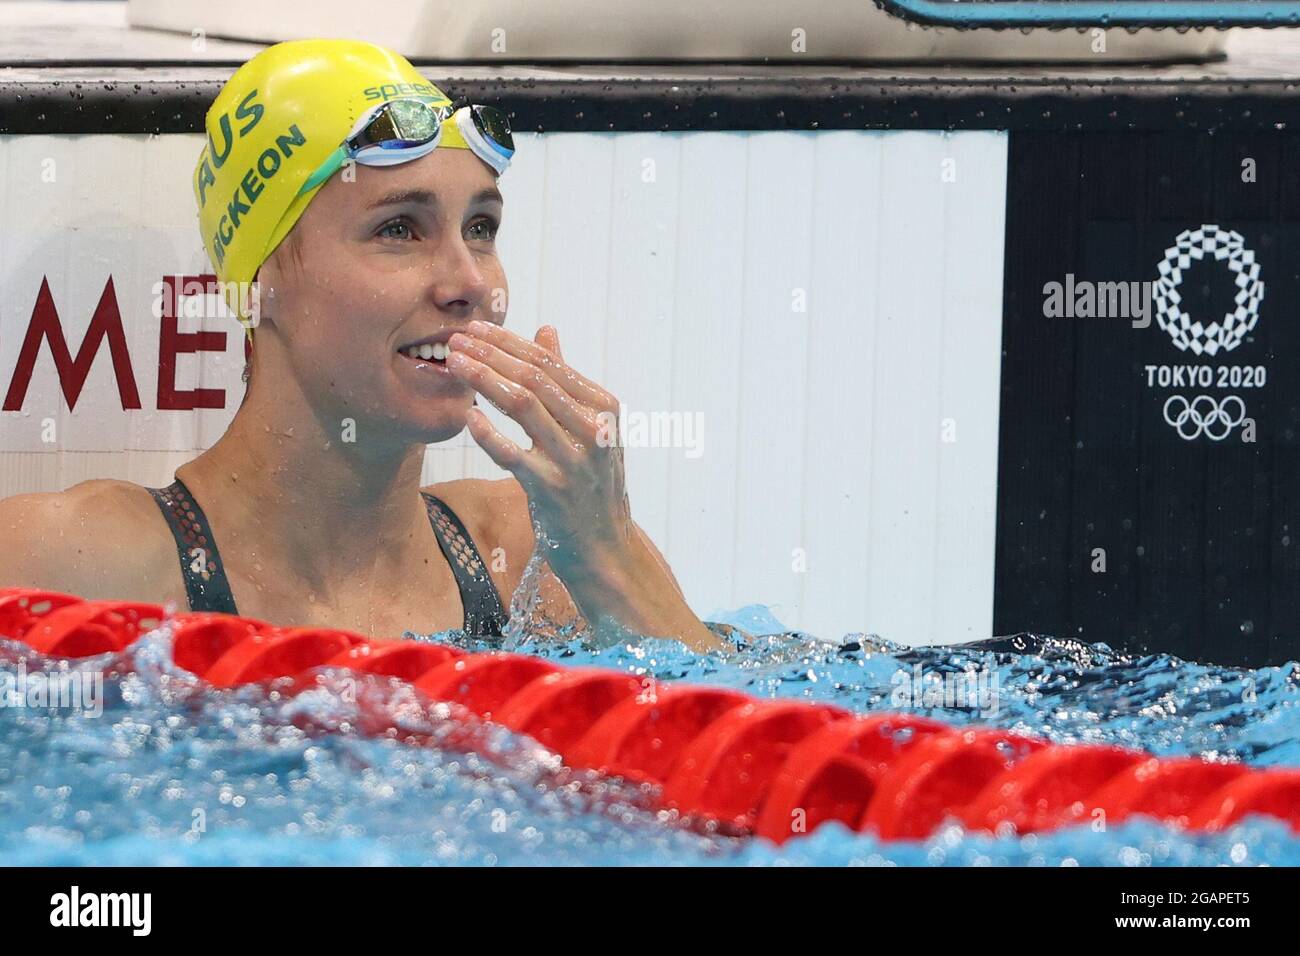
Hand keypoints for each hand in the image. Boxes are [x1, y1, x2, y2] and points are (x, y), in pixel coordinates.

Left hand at [446, 320, 630, 576]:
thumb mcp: (589, 429)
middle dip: (489, 354)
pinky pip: (512, 455)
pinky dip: (487, 434)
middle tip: (454, 340)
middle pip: (533, 378)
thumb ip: (565, 381)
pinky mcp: (553, 490)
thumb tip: (546, 331)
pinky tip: (466, 417)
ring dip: (483, 380)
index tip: (474, 329)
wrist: (606, 549)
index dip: (508, 342)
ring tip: (453, 364)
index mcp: (603, 407)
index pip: (548, 363)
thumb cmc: (591, 485)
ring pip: (523, 406)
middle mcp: (594, 429)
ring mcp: (575, 460)